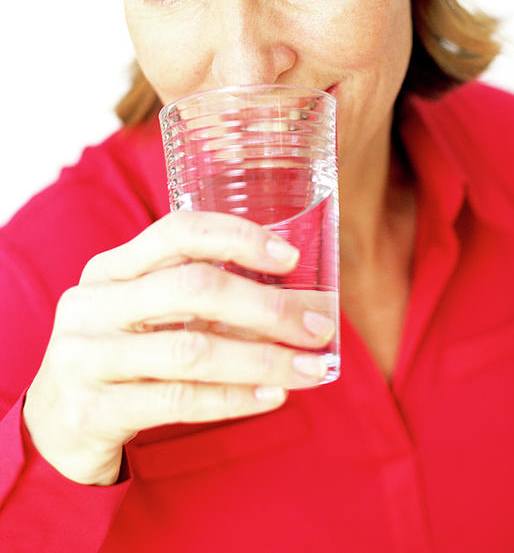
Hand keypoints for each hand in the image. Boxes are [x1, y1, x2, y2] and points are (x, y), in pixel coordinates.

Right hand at [23, 211, 334, 485]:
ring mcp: (86, 357)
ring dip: (262, 358)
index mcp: (110, 268)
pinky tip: (272, 396)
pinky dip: (234, 398)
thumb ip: (200, 298)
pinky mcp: (92, 410)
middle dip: (266, 305)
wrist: (52, 426)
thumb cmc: (119, 355)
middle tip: (317, 324)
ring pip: (191, 349)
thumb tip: (297, 299)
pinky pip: (178, 400)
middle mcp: (92, 304)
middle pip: (192, 288)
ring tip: (309, 366)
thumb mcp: (143, 313)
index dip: (237, 237)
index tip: (290, 257)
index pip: (177, 231)